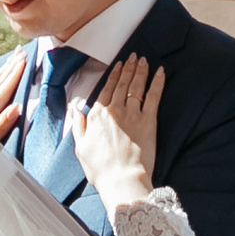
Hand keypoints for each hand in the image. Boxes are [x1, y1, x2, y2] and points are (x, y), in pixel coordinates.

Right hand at [68, 54, 163, 212]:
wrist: (121, 179)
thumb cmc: (100, 168)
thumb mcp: (81, 147)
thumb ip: (78, 125)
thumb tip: (74, 108)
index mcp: (97, 116)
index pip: (106, 89)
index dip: (114, 75)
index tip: (119, 65)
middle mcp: (115, 110)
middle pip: (122, 84)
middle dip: (128, 67)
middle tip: (134, 56)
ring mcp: (133, 114)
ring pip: (136, 86)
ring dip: (140, 71)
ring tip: (144, 60)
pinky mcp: (149, 121)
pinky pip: (153, 96)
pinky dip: (157, 82)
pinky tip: (160, 72)